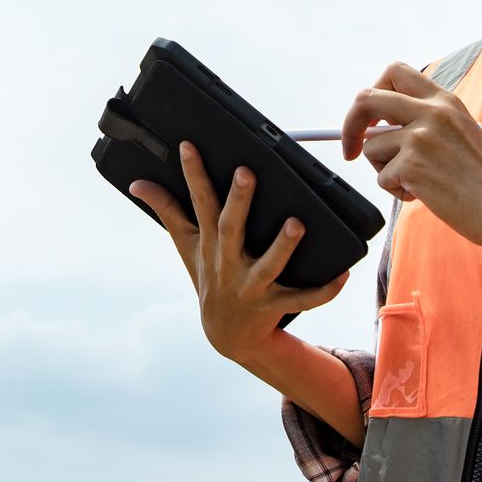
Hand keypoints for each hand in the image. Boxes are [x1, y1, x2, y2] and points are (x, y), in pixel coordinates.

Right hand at [130, 141, 347, 365]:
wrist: (226, 336)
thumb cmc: (208, 277)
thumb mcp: (186, 247)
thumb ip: (167, 212)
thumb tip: (138, 184)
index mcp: (208, 245)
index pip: (198, 204)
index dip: (193, 175)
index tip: (190, 145)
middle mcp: (227, 264)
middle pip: (231, 230)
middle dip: (238, 202)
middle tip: (247, 172)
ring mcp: (251, 287)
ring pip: (269, 266)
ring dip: (283, 247)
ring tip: (297, 223)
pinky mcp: (275, 306)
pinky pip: (302, 299)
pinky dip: (323, 290)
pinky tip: (343, 274)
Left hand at [341, 61, 481, 249]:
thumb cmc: (479, 180)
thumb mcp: (458, 132)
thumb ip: (424, 120)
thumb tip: (375, 126)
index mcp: (444, 100)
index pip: (395, 73)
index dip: (374, 93)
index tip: (371, 118)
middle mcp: (432, 111)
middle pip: (366, 98)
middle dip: (350, 124)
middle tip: (350, 148)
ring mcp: (421, 136)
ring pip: (371, 147)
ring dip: (384, 170)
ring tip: (417, 182)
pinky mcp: (412, 163)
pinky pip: (381, 177)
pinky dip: (396, 190)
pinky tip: (424, 195)